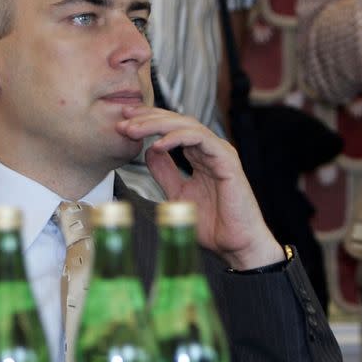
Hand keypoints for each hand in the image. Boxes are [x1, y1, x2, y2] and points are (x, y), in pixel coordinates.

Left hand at [116, 106, 283, 269]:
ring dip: (157, 124)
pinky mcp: (227, 160)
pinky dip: (177, 138)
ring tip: (135, 130)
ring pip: (187, 125)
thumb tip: (149, 152)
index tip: (125, 122)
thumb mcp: (178, 194)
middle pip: (177, 122)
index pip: (172, 129)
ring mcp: (220, 153)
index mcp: (200, 156)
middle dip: (148, 117)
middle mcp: (210, 150)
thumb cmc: (214, 225)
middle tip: (124, 119)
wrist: (236, 244)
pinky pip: (201, 139)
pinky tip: (158, 144)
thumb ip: (165, 173)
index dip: (149, 122)